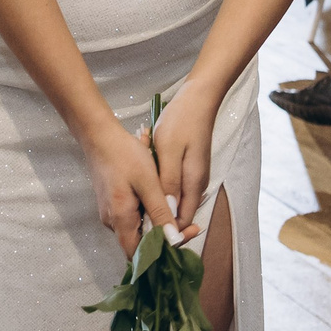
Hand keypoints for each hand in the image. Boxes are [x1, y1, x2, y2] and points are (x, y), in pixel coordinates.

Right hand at [80, 120, 177, 256]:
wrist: (99, 135)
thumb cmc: (124, 156)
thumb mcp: (148, 182)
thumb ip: (160, 212)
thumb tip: (174, 240)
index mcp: (120, 220)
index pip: (140, 255)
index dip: (164, 252)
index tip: (186, 234)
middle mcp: (112, 222)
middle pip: (140, 243)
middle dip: (166, 237)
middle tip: (189, 223)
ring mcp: (111, 213)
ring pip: (138, 230)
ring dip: (158, 224)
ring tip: (177, 209)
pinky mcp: (112, 204)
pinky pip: (133, 218)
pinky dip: (149, 214)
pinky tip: (160, 200)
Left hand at [147, 88, 214, 236]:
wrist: (197, 99)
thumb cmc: (181, 122)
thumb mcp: (169, 151)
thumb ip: (169, 183)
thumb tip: (167, 213)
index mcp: (194, 184)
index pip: (182, 222)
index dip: (165, 230)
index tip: (141, 229)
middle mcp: (197, 185)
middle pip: (178, 214)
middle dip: (157, 215)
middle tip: (132, 210)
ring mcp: (193, 177)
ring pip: (173, 200)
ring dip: (156, 199)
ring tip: (135, 193)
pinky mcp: (188, 168)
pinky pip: (173, 187)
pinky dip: (158, 186)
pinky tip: (144, 177)